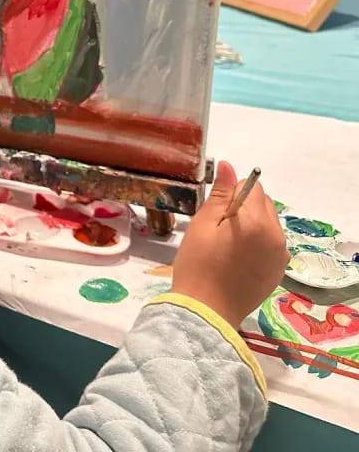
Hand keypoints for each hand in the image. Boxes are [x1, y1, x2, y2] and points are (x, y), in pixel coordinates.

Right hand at [172, 162, 287, 327]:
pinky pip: (270, 245)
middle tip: (217, 229)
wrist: (205, 312)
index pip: (252, 188)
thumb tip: (229, 166)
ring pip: (268, 225)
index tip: (214, 213)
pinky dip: (256, 244)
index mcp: (258, 222)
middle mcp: (278, 237)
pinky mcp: (278, 271)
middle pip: (264, 205)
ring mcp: (280, 256)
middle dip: (244, 208)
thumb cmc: (197, 265)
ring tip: (226, 246)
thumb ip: (220, 194)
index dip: (230, 194)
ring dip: (251, 225)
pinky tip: (236, 259)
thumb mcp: (203, 225)